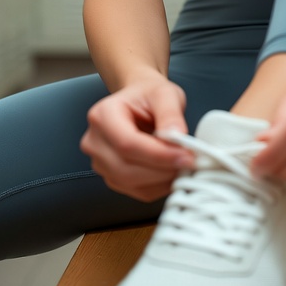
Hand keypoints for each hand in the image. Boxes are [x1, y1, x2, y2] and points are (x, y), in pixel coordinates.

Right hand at [80, 73, 194, 201]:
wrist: (140, 102)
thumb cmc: (148, 96)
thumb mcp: (164, 94)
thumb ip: (170, 114)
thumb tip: (176, 137)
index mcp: (103, 116)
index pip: (127, 144)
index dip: (158, 155)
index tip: (186, 155)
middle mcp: (95, 142)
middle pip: (126, 169)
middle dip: (163, 169)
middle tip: (190, 161)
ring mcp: (101, 163)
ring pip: (132, 184)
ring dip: (162, 179)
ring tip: (183, 163)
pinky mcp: (113, 178)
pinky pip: (138, 191)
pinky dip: (159, 186)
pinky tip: (171, 170)